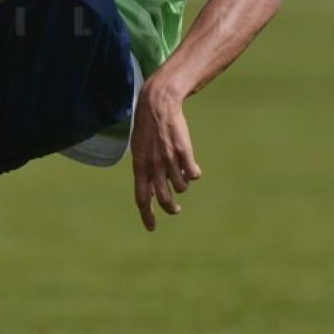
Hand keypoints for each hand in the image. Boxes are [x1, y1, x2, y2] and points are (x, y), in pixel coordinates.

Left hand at [130, 78, 201, 231]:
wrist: (157, 104)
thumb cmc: (148, 128)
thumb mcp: (140, 150)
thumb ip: (145, 170)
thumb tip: (150, 190)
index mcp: (139, 165)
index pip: (141, 197)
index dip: (146, 214)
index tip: (151, 228)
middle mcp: (153, 165)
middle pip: (163, 197)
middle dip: (170, 207)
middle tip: (175, 210)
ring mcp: (169, 159)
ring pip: (181, 186)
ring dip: (183, 184)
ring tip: (181, 174)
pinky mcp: (184, 152)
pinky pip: (193, 174)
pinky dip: (194, 173)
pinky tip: (192, 166)